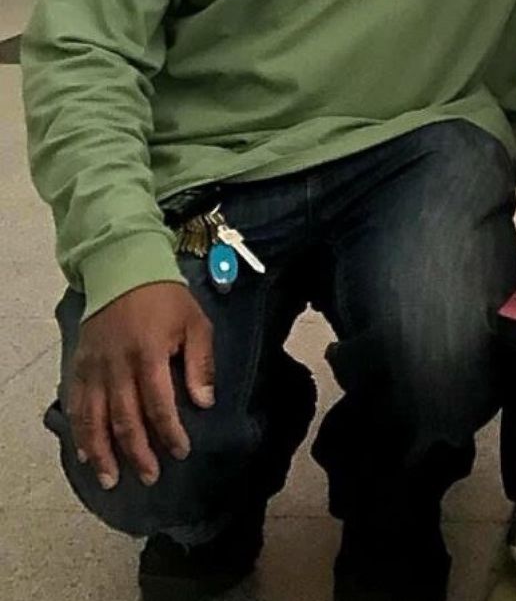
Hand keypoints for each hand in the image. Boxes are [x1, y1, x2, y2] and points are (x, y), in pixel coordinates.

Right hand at [67, 283, 214, 489]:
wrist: (123, 271)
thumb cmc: (167, 300)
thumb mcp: (196, 324)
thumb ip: (201, 364)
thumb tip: (204, 403)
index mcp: (149, 355)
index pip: (159, 404)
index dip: (169, 432)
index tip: (180, 452)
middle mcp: (117, 366)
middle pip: (124, 418)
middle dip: (138, 452)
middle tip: (151, 476)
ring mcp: (93, 368)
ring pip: (94, 419)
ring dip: (103, 452)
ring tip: (112, 479)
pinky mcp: (78, 366)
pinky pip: (76, 405)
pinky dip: (80, 432)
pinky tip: (87, 453)